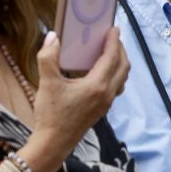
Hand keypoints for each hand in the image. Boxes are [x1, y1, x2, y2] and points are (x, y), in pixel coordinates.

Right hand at [32, 29, 128, 163]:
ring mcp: (107, 102)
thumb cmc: (51, 114)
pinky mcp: (103, 108)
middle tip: (113, 37)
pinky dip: (114, 74)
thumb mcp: (47, 83)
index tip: (114, 28)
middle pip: (123, 67)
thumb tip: (52, 36)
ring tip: (110, 51)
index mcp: (97, 85)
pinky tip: (101, 72)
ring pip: (122, 78)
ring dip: (120, 62)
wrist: (54, 142)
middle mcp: (108, 93)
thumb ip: (48, 57)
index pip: (112, 57)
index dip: (114, 41)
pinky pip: (116, 86)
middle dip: (120, 50)